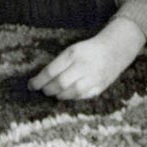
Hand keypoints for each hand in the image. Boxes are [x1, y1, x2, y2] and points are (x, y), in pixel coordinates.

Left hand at [28, 17, 144, 99]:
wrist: (115, 49)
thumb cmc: (89, 50)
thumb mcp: (72, 50)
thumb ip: (58, 64)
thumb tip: (41, 80)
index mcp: (74, 53)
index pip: (51, 71)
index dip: (38, 81)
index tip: (31, 85)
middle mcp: (84, 65)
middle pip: (60, 83)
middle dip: (48, 89)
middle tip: (43, 90)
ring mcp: (94, 77)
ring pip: (71, 93)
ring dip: (59, 95)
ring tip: (55, 92)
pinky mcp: (100, 86)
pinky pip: (82, 96)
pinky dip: (72, 97)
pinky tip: (68, 94)